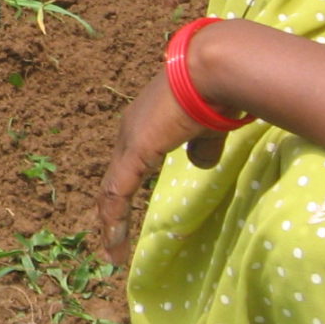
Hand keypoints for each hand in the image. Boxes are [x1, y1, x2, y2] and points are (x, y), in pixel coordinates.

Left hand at [95, 70, 224, 263]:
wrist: (211, 69)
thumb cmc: (215, 92)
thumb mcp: (208, 128)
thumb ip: (202, 147)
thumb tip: (201, 165)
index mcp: (145, 126)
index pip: (128, 168)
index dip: (124, 195)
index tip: (124, 221)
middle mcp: (130, 132)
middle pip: (114, 182)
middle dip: (111, 214)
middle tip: (110, 245)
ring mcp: (130, 141)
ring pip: (111, 192)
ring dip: (110, 225)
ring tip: (111, 254)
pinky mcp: (136, 150)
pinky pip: (118, 192)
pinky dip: (115, 220)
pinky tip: (114, 243)